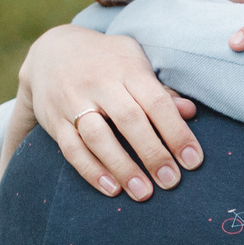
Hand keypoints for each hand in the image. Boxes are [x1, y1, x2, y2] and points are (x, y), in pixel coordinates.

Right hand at [22, 26, 201, 200]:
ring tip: (143, 193)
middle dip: (153, 154)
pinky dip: (91, 171)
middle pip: (129, 120)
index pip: (156, 102)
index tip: (193, 161)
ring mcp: (73, 101)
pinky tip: (112, 189)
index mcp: (126, 68)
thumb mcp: (135, 62)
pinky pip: (71, 148)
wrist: (50, 51)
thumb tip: (190, 111)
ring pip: (98, 137)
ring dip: (122, 167)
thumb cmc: (107, 61)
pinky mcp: (55, 120)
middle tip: (171, 181)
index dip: (177, 133)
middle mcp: (99, 83)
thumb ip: (160, 90)